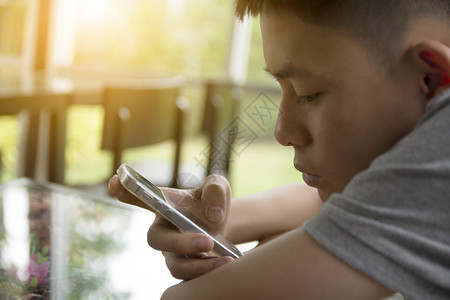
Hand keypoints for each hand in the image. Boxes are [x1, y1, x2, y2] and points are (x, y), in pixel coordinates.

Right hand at [108, 174, 234, 279]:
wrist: (225, 225)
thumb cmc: (213, 202)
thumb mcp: (218, 187)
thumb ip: (215, 190)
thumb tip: (213, 215)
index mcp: (164, 205)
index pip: (138, 197)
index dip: (123, 190)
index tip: (115, 182)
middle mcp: (163, 229)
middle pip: (156, 239)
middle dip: (180, 243)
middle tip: (206, 241)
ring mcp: (172, 251)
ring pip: (175, 265)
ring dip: (198, 264)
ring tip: (223, 259)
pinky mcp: (185, 268)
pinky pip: (189, 277)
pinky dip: (208, 272)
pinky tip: (225, 264)